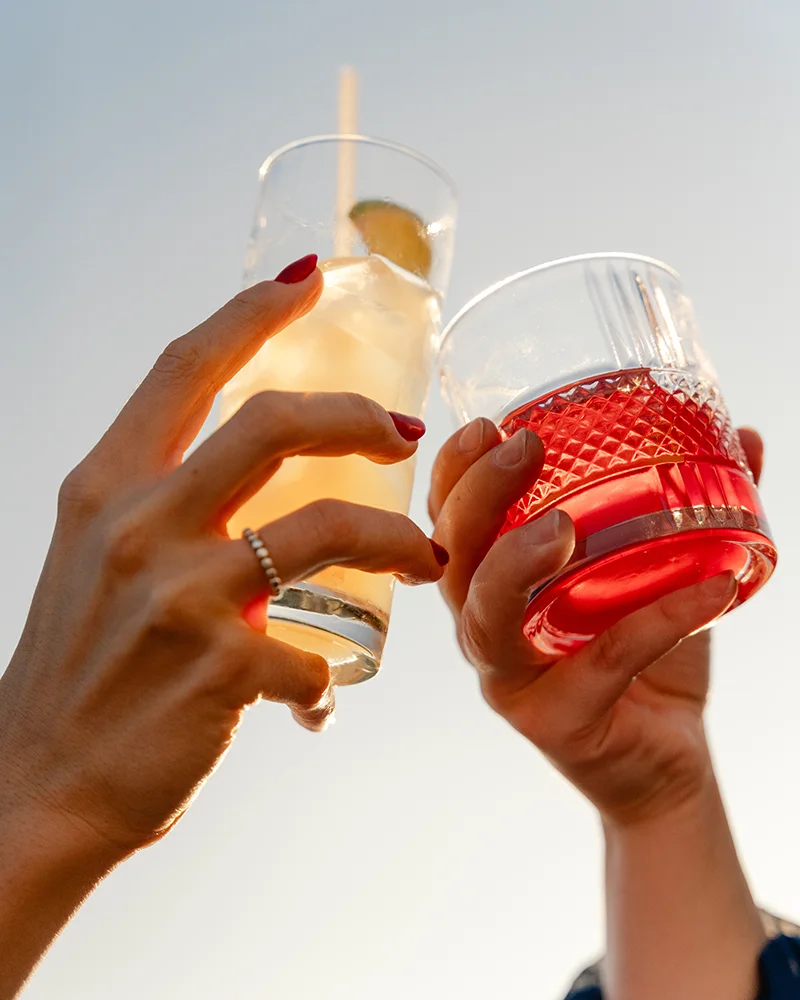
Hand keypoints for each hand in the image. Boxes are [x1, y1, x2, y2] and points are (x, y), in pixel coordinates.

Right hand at [0, 263, 444, 856]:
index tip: (308, 279)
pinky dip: (325, 683)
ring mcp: (181, 593)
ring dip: (397, 540)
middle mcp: (138, 524)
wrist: (40, 785)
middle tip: (406, 430)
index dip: (252, 311)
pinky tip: (316, 704)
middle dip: (358, 416)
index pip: (185, 368)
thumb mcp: (95, 561)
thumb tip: (249, 490)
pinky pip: (316, 658)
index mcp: (105, 488)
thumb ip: (159, 511)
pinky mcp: (222, 667)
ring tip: (425, 560)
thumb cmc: (79, 669)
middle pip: (274, 422)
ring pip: (331, 527)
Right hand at [430, 419, 762, 826]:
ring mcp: (512, 681)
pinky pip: (604, 662)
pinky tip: (715, 586)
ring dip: (514, 565)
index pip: (449, 521)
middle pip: (453, 561)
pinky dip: (658, 619)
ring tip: (562, 527)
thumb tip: (746, 437)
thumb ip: (692, 502)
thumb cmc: (645, 654)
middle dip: (476, 499)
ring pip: (487, 620)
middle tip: (524, 449)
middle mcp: (486, 630)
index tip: (489, 425)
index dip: (454, 472)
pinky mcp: (556, 722)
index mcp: (493, 585)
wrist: (666, 755)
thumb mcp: (659, 568)